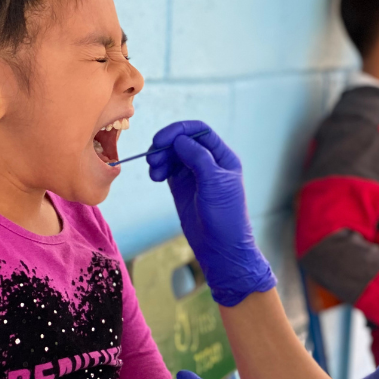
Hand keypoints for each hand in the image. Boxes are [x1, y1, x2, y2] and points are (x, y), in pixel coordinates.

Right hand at [147, 121, 275, 306]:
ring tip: (154, 172)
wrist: (220, 247)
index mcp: (222, 157)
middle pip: (182, 140)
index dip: (179, 131)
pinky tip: (155, 176)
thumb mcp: (214, 182)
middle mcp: (208, 161)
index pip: (200, 131)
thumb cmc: (225, 215)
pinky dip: (158, 168)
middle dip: (165, 145)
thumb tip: (180, 139)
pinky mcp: (182, 186)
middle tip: (153, 159)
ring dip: (159, 157)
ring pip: (172, 154)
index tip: (161, 140)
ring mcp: (194, 173)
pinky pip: (167, 168)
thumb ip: (198, 157)